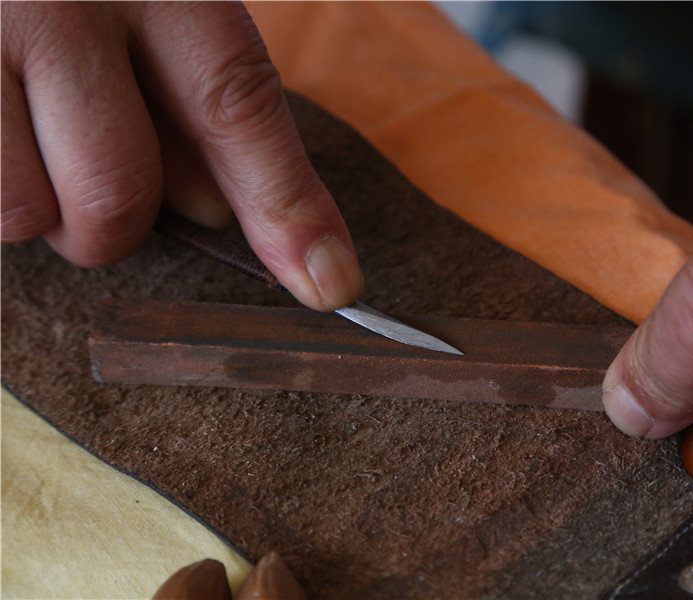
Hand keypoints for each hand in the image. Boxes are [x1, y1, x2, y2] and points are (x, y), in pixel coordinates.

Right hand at [1, 2, 363, 310]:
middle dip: (109, 226)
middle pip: (118, 194)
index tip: (332, 284)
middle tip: (83, 187)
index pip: (238, 105)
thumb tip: (212, 214)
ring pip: (21, 213)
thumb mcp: (142, 9)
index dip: (287, 207)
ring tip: (13, 137)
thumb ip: (186, 110)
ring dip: (31, 209)